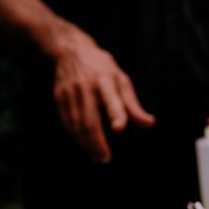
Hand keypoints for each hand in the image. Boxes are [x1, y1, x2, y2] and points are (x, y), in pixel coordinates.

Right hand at [52, 33, 154, 162]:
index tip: (119, 128)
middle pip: (90, 119)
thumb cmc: (103, 69)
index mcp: (105, 79)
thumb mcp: (122, 80)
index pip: (111, 98)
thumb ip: (133, 105)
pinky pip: (67, 122)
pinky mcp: (59, 96)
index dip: (116, 113)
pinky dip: (76, 137)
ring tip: (97, 157)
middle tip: (106, 158)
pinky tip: (85, 146)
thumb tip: (150, 124)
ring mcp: (70, 91)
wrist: (70, 50)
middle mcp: (86, 86)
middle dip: (97, 141)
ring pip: (76, 124)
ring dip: (86, 144)